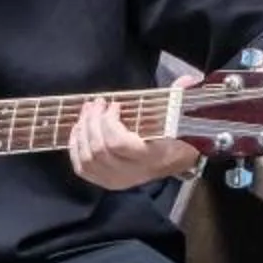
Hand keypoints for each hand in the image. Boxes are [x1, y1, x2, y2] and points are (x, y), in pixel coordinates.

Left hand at [69, 94, 201, 190]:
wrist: (176, 161)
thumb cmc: (177, 136)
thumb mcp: (182, 117)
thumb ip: (181, 98)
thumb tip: (187, 80)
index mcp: (150, 157)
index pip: (118, 143)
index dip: (109, 122)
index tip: (115, 104)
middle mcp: (131, 172)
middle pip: (99, 148)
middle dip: (93, 121)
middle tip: (97, 103)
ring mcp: (117, 179)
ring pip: (88, 157)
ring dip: (83, 131)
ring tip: (88, 112)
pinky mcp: (106, 181)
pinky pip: (82, 168)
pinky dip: (75, 148)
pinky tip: (78, 130)